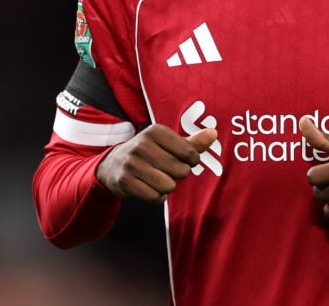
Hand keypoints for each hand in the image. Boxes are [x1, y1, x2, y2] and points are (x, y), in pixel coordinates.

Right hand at [96, 124, 217, 203]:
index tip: (183, 159)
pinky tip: (150, 188)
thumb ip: (193, 142)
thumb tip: (214, 133)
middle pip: (181, 171)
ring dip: (168, 187)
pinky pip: (154, 197)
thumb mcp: (169, 144)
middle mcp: (142, 144)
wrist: (114, 164)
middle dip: (179, 174)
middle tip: (167, 170)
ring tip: (158, 178)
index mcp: (156, 131)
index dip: (192, 161)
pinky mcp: (125, 180)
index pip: (190, 153)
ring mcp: (132, 163)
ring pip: (168, 185)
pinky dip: (157, 197)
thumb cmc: (150, 152)